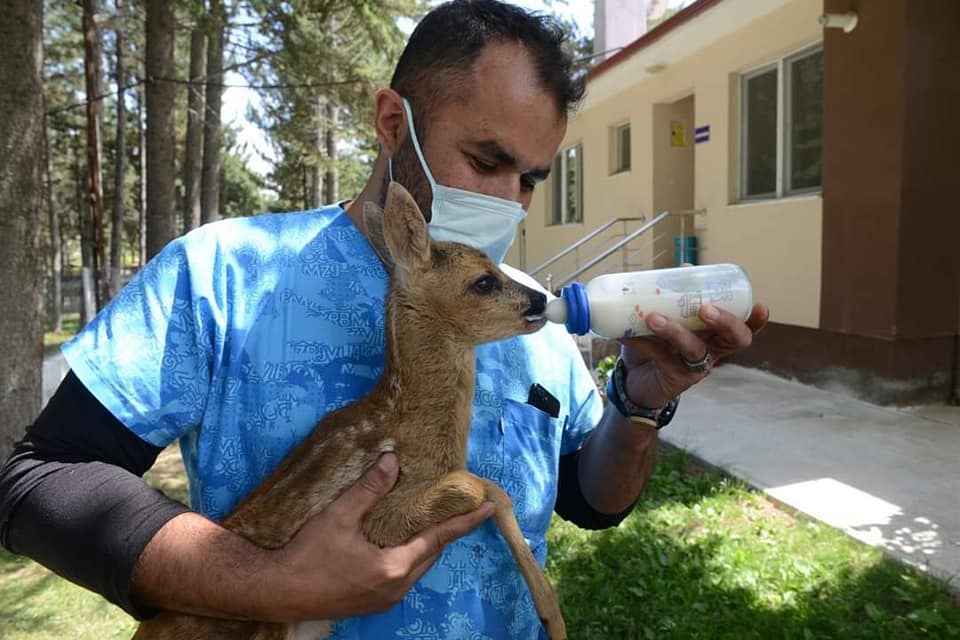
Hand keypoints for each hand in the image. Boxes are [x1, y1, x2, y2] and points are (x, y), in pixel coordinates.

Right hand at [272, 453, 494, 619]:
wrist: (275, 590)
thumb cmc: (306, 554)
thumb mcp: (339, 517)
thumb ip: (369, 489)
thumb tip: (393, 460)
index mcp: (394, 568)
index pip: (439, 538)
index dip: (465, 521)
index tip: (488, 507)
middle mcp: (396, 587)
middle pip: (432, 554)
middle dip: (446, 530)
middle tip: (459, 505)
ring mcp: (385, 599)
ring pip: (417, 566)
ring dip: (427, 543)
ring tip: (433, 517)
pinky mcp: (372, 602)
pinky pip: (402, 575)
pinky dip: (409, 554)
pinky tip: (401, 539)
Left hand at [619, 303, 768, 408]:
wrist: (633, 379)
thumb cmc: (655, 342)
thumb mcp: (665, 315)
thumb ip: (674, 295)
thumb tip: (684, 268)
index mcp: (715, 333)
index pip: (744, 326)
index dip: (757, 319)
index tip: (760, 305)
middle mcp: (712, 350)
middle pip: (736, 340)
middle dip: (725, 321)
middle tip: (705, 308)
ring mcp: (696, 368)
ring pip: (696, 349)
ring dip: (675, 331)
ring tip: (652, 317)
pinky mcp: (676, 380)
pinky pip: (663, 358)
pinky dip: (643, 342)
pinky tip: (626, 334)